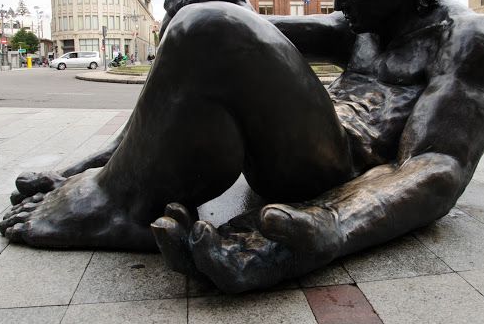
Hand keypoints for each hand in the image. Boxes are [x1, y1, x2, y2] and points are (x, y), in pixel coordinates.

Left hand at [152, 201, 343, 292]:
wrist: (319, 223)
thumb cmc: (321, 230)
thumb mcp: (316, 229)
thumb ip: (293, 226)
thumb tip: (265, 218)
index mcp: (262, 273)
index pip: (228, 277)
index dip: (209, 258)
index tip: (201, 229)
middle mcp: (240, 267)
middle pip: (200, 269)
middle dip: (178, 249)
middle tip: (162, 223)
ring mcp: (230, 252)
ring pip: (192, 253)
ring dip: (175, 236)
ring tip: (165, 213)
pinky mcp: (226, 236)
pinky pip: (196, 235)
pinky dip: (183, 222)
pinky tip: (175, 204)